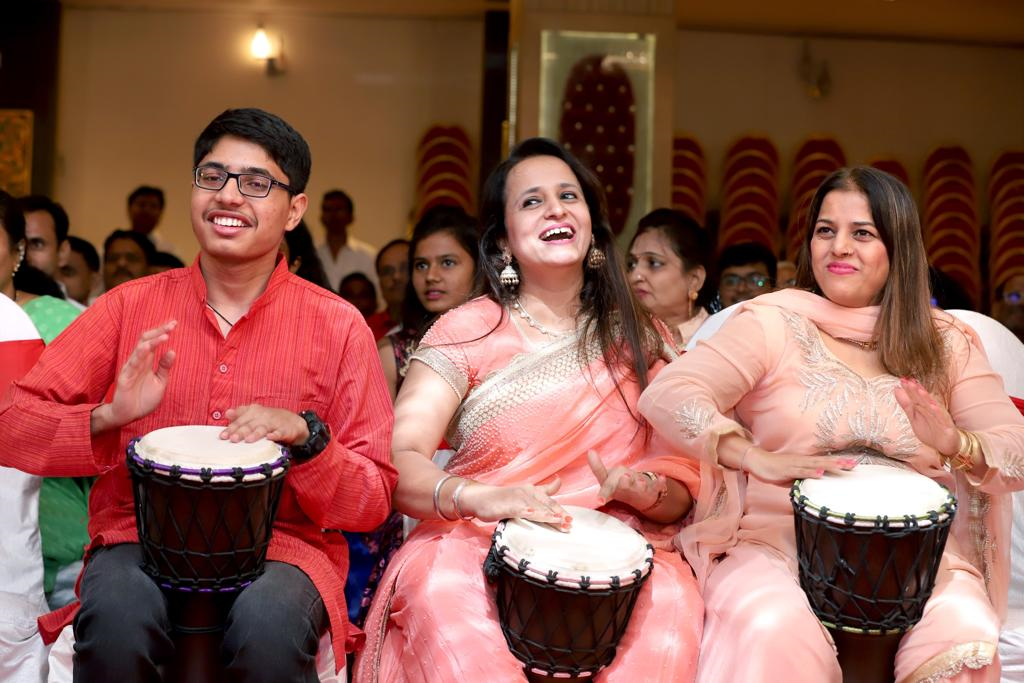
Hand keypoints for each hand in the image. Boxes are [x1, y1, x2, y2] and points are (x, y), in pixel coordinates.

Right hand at [95, 321, 176, 430]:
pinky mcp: (124, 379)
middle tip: (172, 325)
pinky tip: (146, 348)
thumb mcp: (160, 382)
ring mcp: (130, 369)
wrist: (128, 416)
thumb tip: (172, 351)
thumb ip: (164, 367)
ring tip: (165, 335)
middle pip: (146, 341)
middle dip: (159, 331)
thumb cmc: (143, 398)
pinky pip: (132, 365)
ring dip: (153, 342)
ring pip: (140, 351)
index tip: (174, 323)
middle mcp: (138, 362)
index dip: (162, 332)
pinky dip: (140, 355)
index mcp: (146, 361)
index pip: (153, 342)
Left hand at [221, 403, 309, 444]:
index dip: (231, 428)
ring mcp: (274, 422)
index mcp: (254, 411)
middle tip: (232, 439)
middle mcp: (263, 416)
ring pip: (263, 428)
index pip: (240, 420)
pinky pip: (280, 433)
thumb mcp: (254, 414)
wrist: (292, 421)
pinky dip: (275, 435)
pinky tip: (270, 438)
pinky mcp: (285, 430)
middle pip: (250, 424)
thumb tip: (226, 413)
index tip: (222, 436)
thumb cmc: (269, 419)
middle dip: (241, 432)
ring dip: (255, 434)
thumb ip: (240, 414)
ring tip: (248, 440)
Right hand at [457, 477, 571, 528]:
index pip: (550, 502)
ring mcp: (516, 498)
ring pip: (533, 507)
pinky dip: (524, 511)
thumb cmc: (506, 498)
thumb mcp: (527, 494)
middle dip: (557, 515)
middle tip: (568, 524)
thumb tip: (559, 481)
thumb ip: (544, 490)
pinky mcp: (505, 505)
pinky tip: (530, 513)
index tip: (571, 521)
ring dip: (545, 514)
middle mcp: (527, 493)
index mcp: (533, 491)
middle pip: (544, 506)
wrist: (481, 498)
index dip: (561, 511)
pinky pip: (516, 509)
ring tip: (556, 520)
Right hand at [587, 450, 661, 510]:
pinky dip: (660, 482)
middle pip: (624, 487)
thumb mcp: (606, 478)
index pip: (606, 489)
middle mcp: (625, 489)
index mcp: (613, 488)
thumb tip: (590, 451)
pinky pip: (657, 486)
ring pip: (639, 487)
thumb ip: (597, 467)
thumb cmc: (618, 486)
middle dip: (625, 483)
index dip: (603, 495)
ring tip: (641, 481)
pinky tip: (662, 477)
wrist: (639, 497)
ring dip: (640, 484)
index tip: (599, 501)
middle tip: (625, 478)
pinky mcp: (651, 489)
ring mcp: (639, 490)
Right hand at [743, 447, 856, 484]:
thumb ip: (803, 479)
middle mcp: (802, 461)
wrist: (758, 462)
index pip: (824, 462)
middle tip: (855, 464)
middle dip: (839, 462)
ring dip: (829, 465)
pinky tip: (820, 473)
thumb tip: (812, 485)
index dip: (838, 462)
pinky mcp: (787, 470)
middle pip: (824, 461)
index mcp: (804, 462)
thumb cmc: (774, 469)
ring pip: (815, 464)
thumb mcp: (792, 476)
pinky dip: (811, 472)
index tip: (853, 464)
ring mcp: (795, 465)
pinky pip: (801, 471)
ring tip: (842, 465)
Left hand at [894, 377, 958, 455]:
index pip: (915, 397)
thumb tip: (896, 389)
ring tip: (919, 390)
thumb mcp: (914, 417)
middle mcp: (932, 410)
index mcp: (923, 408)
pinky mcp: (947, 426)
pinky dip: (938, 413)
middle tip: (908, 381)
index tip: (902, 380)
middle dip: (915, 390)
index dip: (909, 389)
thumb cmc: (930, 429)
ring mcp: (940, 418)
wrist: (945, 446)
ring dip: (926, 398)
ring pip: (932, 407)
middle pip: (923, 400)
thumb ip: (906, 404)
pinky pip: (942, 419)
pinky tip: (933, 406)